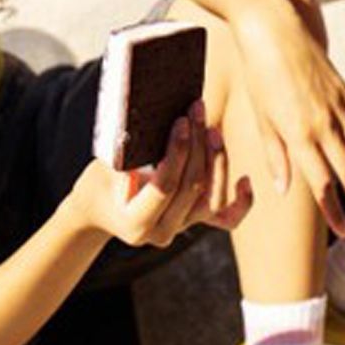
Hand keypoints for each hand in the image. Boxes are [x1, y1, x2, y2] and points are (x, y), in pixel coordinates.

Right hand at [72, 103, 252, 245]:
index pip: (166, 187)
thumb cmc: (99, 182)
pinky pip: (226, 218)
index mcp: (137, 224)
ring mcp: (182, 228)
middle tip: (197, 111)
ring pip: (212, 198)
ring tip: (212, 129)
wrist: (99, 209)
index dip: (177, 153)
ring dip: (217, 160)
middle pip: (192, 187)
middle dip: (197, 145)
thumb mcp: (104, 168)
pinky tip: (245, 180)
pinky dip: (241, 203)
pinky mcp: (194, 220)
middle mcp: (162, 232)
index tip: (181, 121)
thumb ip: (127, 154)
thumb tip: (150, 121)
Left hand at [232, 3, 344, 235]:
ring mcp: (338, 106)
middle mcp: (323, 124)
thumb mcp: (261, 118)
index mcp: (299, 135)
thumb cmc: (259, 75)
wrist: (274, 30)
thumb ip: (276, 155)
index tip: (343, 231)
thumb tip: (284, 189)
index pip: (323, 184)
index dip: (335, 211)